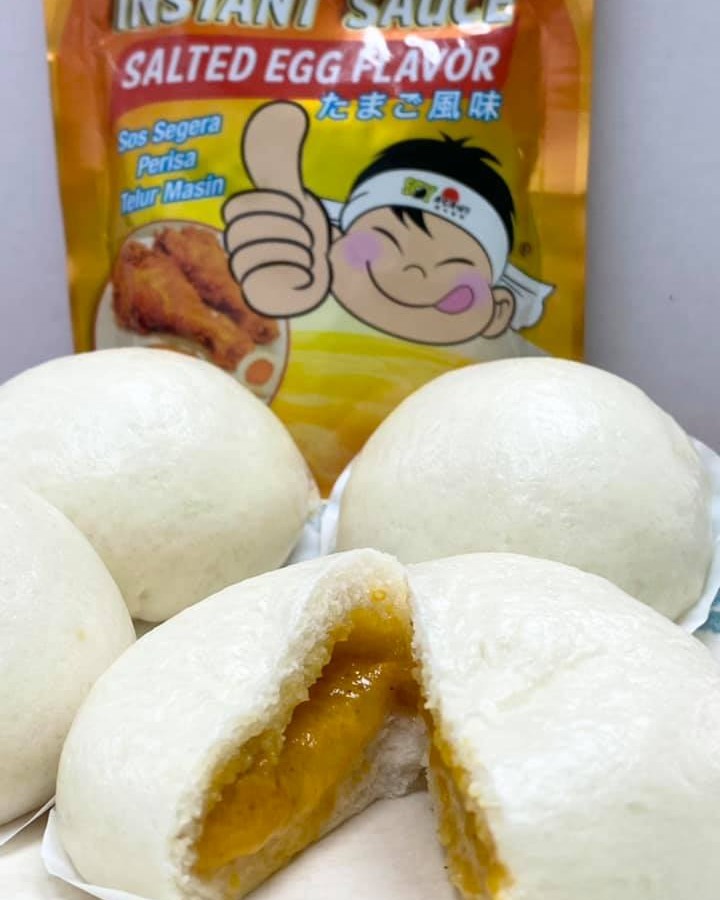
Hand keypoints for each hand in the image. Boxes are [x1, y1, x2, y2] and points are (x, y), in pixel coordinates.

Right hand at [223, 102, 330, 317]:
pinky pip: (259, 290)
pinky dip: (289, 277)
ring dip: (292, 251)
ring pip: (250, 261)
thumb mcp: (293, 187)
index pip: (236, 208)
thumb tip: (282, 107)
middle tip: (307, 233)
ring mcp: (245, 276)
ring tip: (310, 253)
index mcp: (239, 219)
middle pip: (241, 235)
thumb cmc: (304, 226)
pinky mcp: (263, 301)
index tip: (297, 208)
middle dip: (285, 229)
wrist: (327, 266)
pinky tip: (307, 274)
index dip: (273, 206)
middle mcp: (235, 248)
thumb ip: (280, 152)